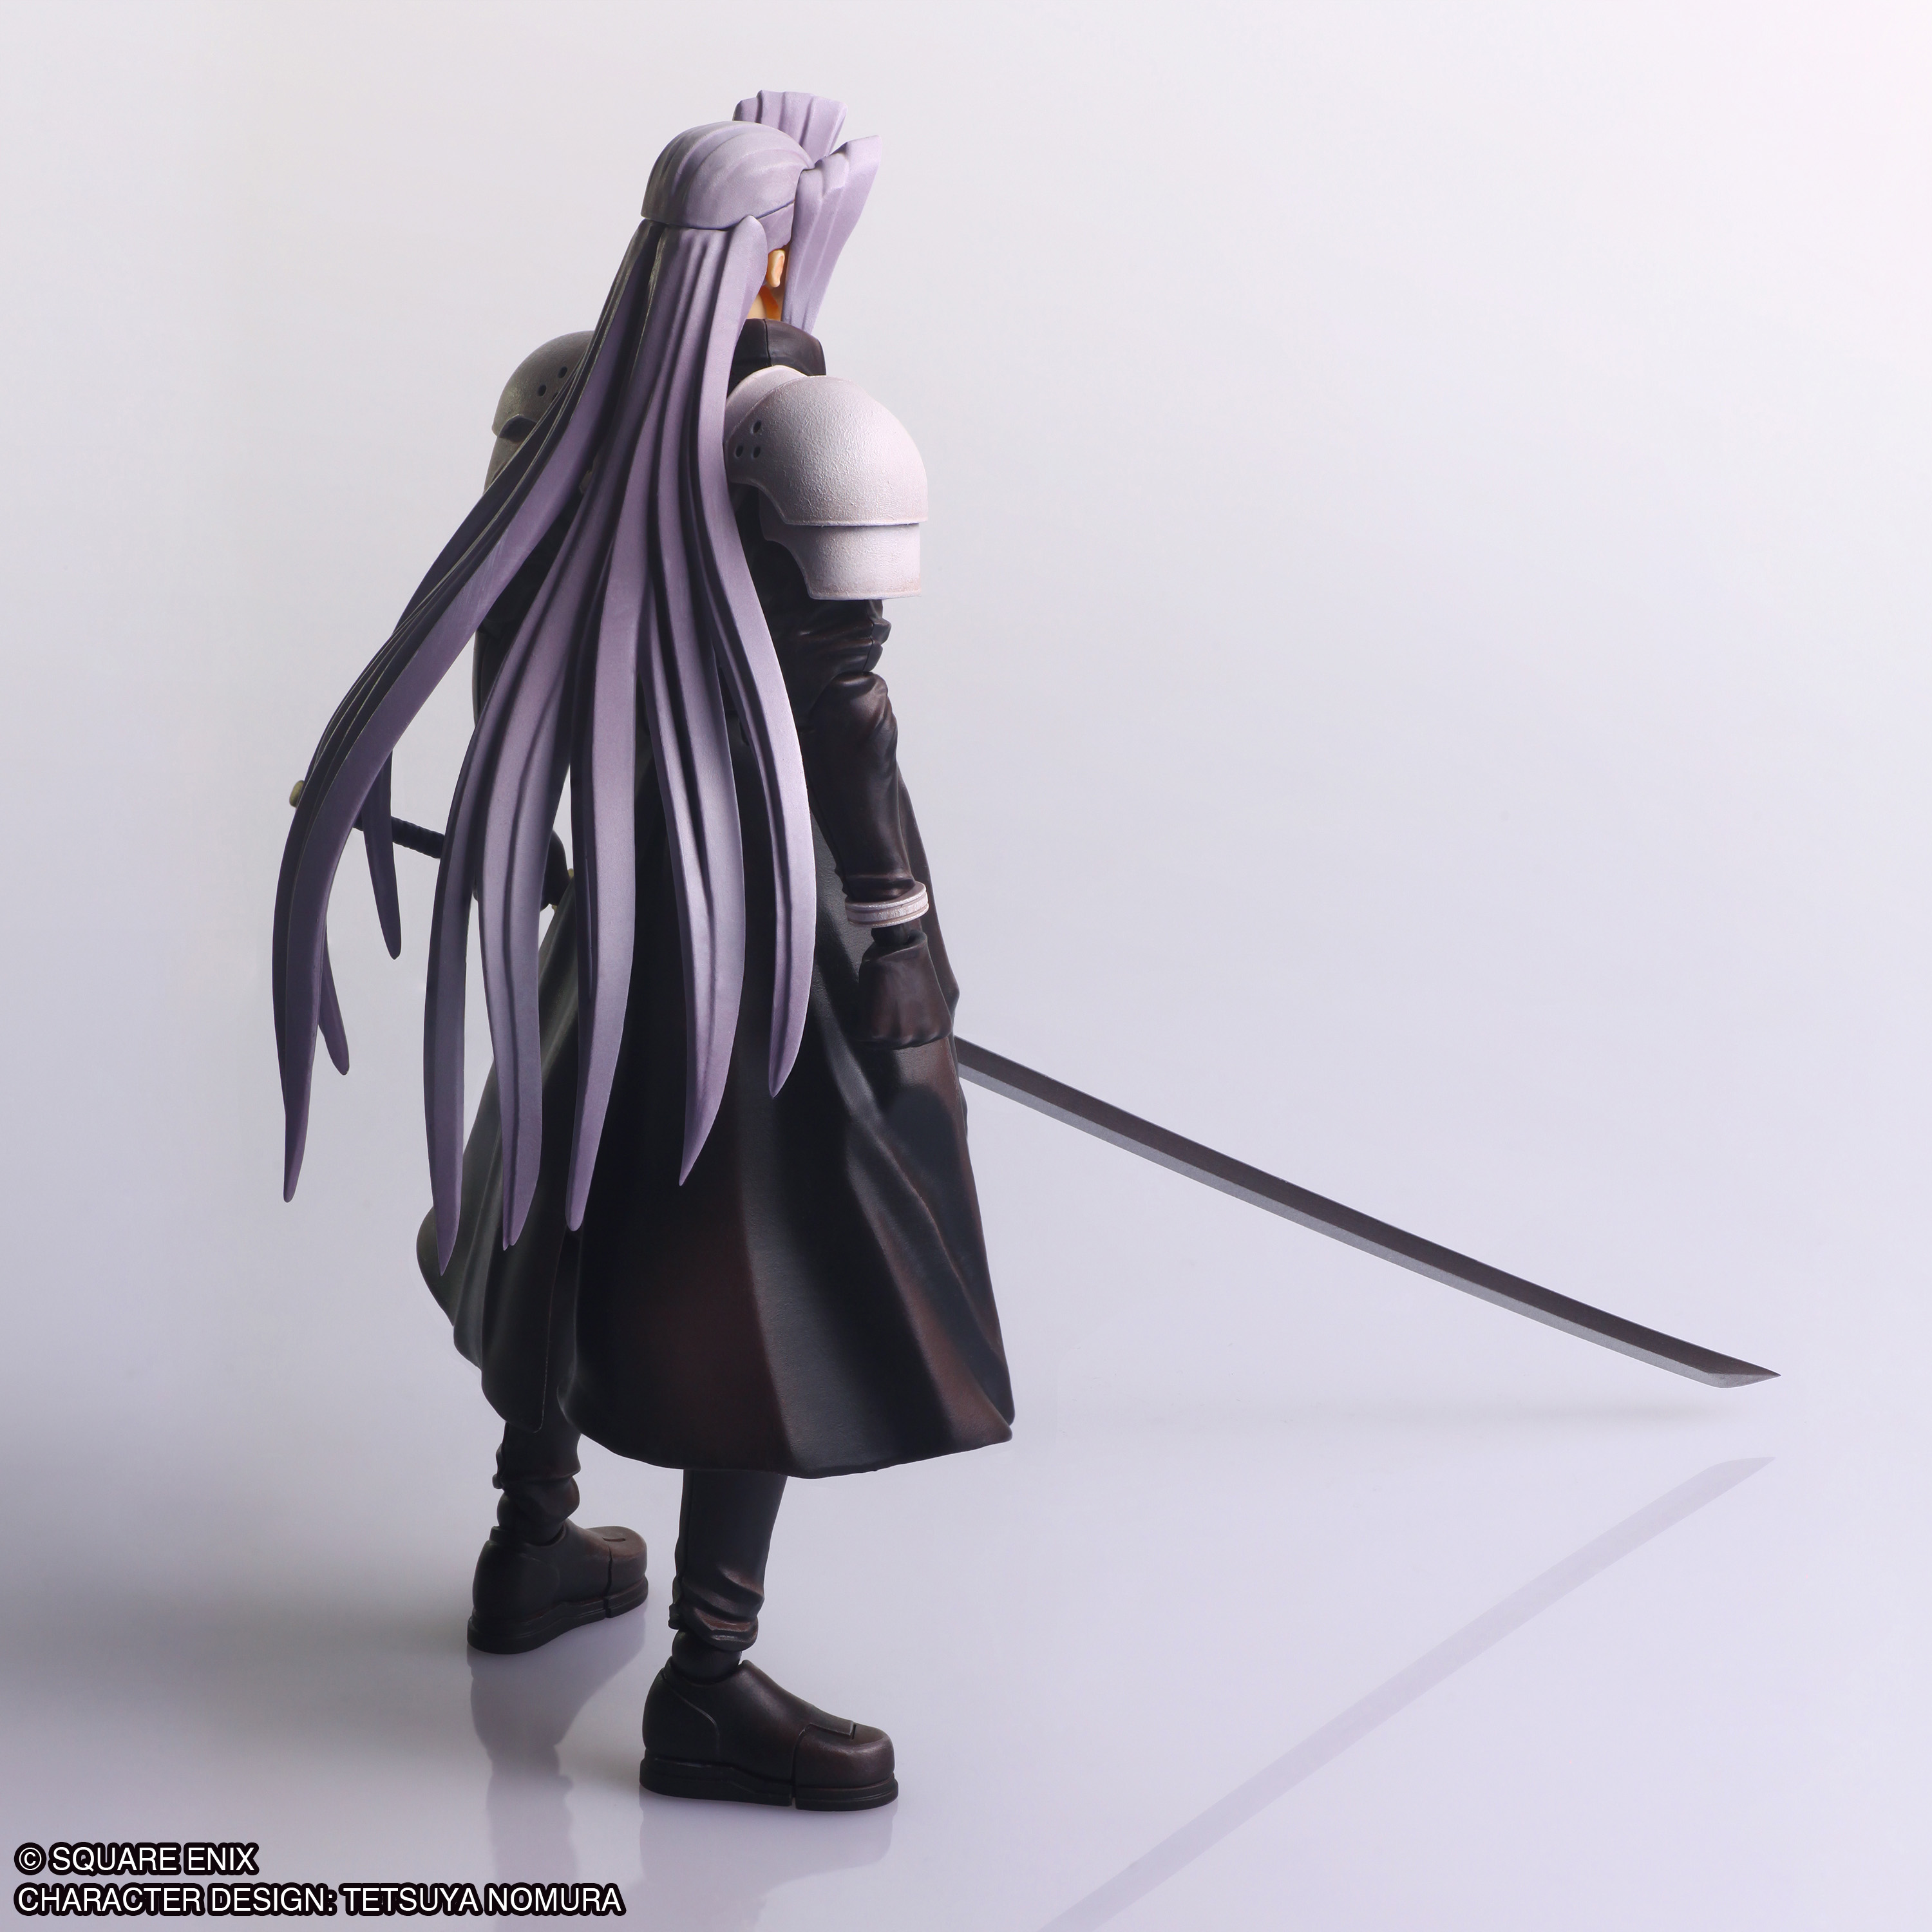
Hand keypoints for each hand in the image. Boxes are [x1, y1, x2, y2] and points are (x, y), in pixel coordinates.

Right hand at [857, 930, 950, 1047]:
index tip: (893, 1005)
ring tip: (871, 1000)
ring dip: (867, 1022)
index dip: (898, 1022)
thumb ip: (927, 1014)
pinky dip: (853, 1018)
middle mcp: (923, 1037)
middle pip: (893, 1043)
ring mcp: (900, 1037)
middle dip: (883, 1025)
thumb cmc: (912, 961)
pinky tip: (860, 1001)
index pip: (913, 1039)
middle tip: (878, 1002)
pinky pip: (856, 1033)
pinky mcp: (876, 1032)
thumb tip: (916, 1022)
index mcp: (940, 1028)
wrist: (896, 947)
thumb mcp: (932, 993)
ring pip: (874, 1041)